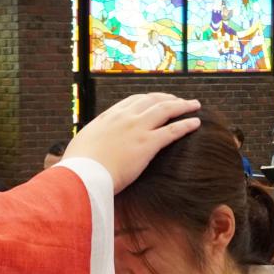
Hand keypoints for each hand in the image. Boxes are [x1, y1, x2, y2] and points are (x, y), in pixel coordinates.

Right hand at [65, 93, 202, 192]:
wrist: (81, 176)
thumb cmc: (77, 167)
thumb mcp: (81, 147)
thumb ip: (91, 142)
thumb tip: (87, 148)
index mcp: (108, 117)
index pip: (133, 101)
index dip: (148, 99)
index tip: (157, 100)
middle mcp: (124, 118)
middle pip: (152, 100)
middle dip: (168, 98)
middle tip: (179, 101)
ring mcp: (137, 129)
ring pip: (165, 110)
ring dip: (183, 105)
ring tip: (195, 105)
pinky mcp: (147, 144)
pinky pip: (172, 130)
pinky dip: (186, 124)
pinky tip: (196, 123)